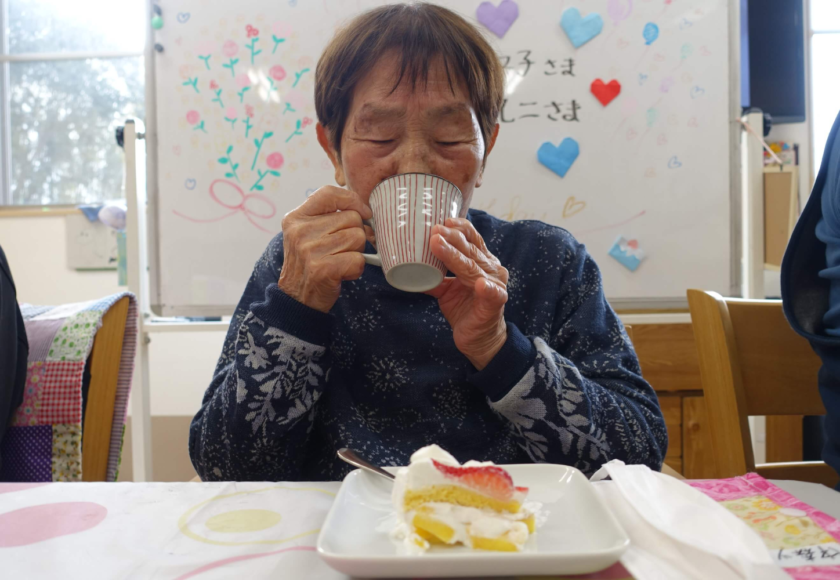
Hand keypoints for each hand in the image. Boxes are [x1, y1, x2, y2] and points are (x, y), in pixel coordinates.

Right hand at [278, 186, 373, 312]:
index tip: (362, 212)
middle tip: (342, 249)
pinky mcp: (323, 268)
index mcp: (296, 218)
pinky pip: (358, 259)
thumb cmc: (309, 264)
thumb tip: (365, 212)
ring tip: (340, 261)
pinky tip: (343, 273)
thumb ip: (329, 217)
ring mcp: (310, 250)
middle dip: (355, 234)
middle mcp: (300, 231)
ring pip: (357, 237)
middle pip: (351, 218)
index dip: (351, 200)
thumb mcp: (308, 234)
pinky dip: (356, 268)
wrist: (297, 298)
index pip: (329, 193)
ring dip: (356, 252)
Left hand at [426, 218, 508, 369]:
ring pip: (473, 268)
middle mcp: (491, 269)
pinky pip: (492, 294)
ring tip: (439, 245)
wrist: (479, 339)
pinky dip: (487, 289)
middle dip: (451, 238)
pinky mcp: (494, 304)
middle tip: (434, 230)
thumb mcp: (445, 290)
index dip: (459, 228)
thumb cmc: (465, 309)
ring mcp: (494, 286)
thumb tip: (407, 265)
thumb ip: (433, 276)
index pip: (472, 239)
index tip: (443, 220)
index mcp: (481, 261)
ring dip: (456, 256)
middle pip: (470, 250)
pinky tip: (480, 284)